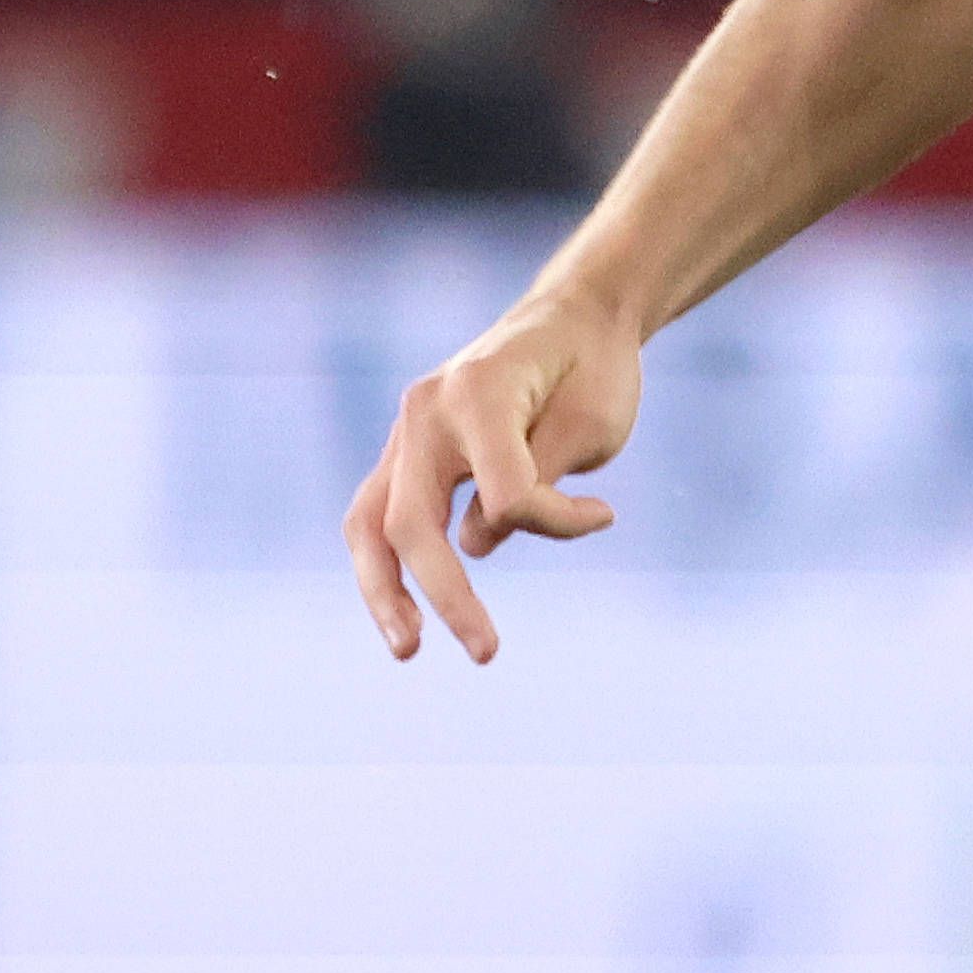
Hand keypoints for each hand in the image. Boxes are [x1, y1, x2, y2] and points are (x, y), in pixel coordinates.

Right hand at [349, 288, 647, 660]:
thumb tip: (475, 544)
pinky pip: (378, 517)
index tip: (603, 513)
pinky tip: (402, 616)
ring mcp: (407, 432)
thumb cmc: (592, 370)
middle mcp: (426, 411)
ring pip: (369, 524)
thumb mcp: (592, 422)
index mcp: (477, 393)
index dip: (556, 517)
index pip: (505, 491)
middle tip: (488, 652)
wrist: (571, 319)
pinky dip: (386, 567)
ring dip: (383, 592)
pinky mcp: (406, 454)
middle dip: (445, 595)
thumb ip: (537, 483)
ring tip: (408, 649)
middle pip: (411, 523)